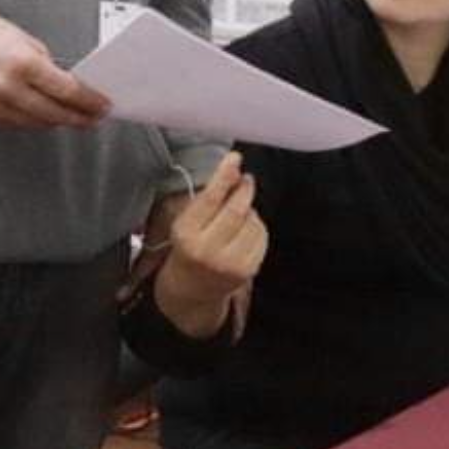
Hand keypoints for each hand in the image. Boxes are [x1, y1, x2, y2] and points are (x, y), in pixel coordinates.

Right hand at [0, 12, 110, 128]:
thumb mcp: (26, 41)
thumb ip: (48, 65)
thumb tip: (69, 85)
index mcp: (23, 64)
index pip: (67, 91)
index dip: (89, 102)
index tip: (102, 105)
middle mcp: (8, 88)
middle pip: (55, 113)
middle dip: (79, 117)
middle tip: (94, 117)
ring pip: (38, 123)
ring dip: (59, 121)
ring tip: (74, 117)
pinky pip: (18, 124)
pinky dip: (36, 121)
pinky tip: (47, 116)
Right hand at [152, 153, 268, 339]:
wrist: (191, 290)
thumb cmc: (188, 248)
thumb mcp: (187, 222)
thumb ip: (208, 198)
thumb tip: (233, 170)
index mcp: (187, 235)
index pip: (210, 199)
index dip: (224, 175)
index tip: (234, 158)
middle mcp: (207, 250)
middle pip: (236, 209)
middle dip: (244, 189)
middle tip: (245, 178)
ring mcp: (230, 263)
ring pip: (252, 221)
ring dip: (250, 209)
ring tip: (239, 212)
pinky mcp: (248, 270)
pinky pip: (261, 236)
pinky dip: (257, 226)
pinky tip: (245, 229)